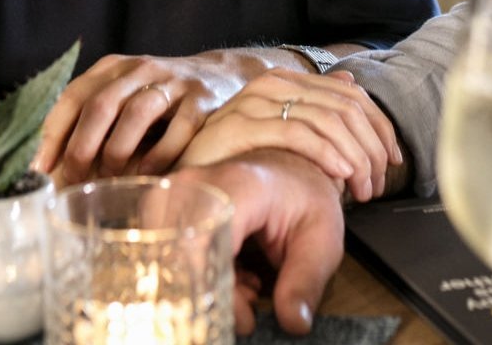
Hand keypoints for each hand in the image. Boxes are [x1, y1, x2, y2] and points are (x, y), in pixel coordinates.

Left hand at [33, 51, 261, 182]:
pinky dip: (160, 155)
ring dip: (118, 150)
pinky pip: (180, 128)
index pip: (74, 95)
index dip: (53, 133)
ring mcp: (173, 82)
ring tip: (110, 177)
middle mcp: (140, 69)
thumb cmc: (158, 99)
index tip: (40, 168)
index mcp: (113, 68)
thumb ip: (91, 121)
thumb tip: (50, 169)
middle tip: (73, 178)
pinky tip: (148, 175)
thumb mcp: (123, 96)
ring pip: (137, 112)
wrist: (221, 74)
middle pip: (101, 104)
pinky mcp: (202, 99)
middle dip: (82, 146)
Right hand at [176, 150, 346, 335]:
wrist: (290, 167)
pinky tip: (235, 276)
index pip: (206, 245)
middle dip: (213, 293)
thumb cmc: (306, 198)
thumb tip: (295, 323)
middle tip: (250, 305)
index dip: (221, 291)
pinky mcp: (170, 204)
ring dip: (207, 283)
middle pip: (182, 255)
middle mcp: (199, 184)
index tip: (248, 319)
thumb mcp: (321, 240)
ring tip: (246, 286)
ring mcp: (179, 193)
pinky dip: (202, 273)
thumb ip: (306, 281)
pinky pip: (170, 252)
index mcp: (238, 186)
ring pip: (173, 258)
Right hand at [178, 70, 401, 201]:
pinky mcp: (242, 124)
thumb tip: (351, 82)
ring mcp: (255, 101)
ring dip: (355, 158)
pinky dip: (327, 154)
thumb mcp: (283, 129)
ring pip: (328, 121)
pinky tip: (339, 176)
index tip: (394, 160)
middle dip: (371, 148)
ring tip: (361, 189)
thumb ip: (316, 105)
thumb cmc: (238, 156)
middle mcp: (273, 83)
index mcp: (287, 80)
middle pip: (345, 108)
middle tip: (377, 184)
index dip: (380, 128)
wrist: (188, 174)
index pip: (352, 96)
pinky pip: (299, 134)